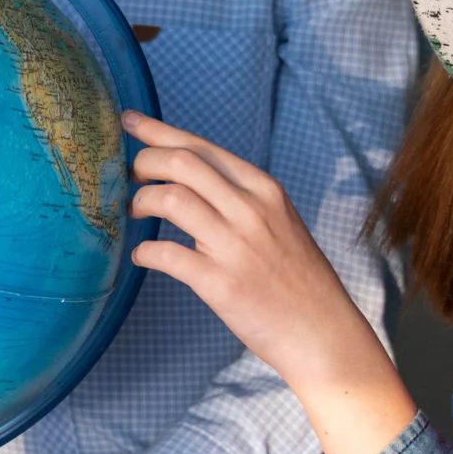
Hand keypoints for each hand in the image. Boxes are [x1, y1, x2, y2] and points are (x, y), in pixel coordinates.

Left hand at [124, 112, 415, 453]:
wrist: (324, 333)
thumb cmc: (298, 279)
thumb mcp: (279, 222)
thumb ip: (239, 199)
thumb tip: (187, 180)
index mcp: (264, 190)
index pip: (202, 147)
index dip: (158, 132)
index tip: (129, 120)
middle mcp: (251, 210)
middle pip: (181, 163)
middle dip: (143, 163)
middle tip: (128, 177)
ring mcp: (236, 246)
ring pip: (171, 199)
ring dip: (140, 202)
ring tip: (133, 213)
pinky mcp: (221, 283)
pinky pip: (167, 254)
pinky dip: (145, 252)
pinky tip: (142, 256)